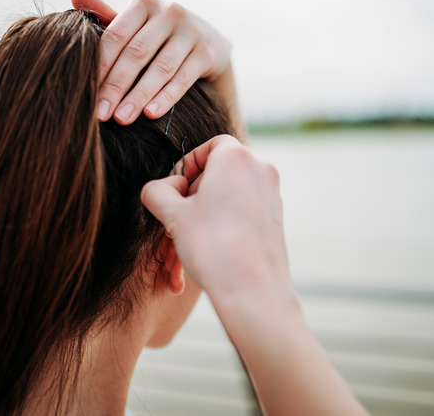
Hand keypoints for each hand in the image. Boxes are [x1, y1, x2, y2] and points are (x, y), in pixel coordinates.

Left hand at [71, 0, 231, 123]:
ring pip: (161, 68)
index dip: (100, 66)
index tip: (86, 94)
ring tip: (123, 119)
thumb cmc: (160, 35)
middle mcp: (169, 12)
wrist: (208, 42)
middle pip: (137, 53)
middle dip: (116, 86)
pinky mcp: (207, 53)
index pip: (116, 36)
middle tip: (101, 114)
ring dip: (139, 96)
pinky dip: (167, 97)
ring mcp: (191, 32)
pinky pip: (184, 78)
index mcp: (144, 3)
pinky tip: (151, 114)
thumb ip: (107, 16)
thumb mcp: (136, 25)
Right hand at [140, 135, 289, 303]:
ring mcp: (272, 194)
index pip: (209, 145)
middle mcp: (260, 169)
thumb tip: (160, 188)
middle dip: (194, 193)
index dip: (187, 165)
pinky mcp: (276, 218)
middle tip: (177, 217)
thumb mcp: (172, 215)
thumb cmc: (212, 248)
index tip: (175, 189)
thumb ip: (157, 191)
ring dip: (205, 213)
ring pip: (229, 195)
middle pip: (219, 171)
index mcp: (236, 157)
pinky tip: (207, 250)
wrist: (252, 290)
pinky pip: (243, 212)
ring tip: (188, 240)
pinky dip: (223, 224)